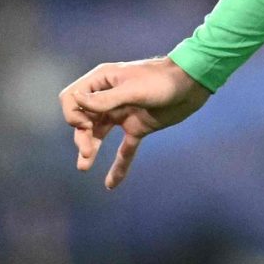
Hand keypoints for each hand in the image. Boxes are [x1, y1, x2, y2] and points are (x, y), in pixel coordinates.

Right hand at [58, 57, 211, 189]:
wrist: (192, 84)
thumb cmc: (162, 80)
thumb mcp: (133, 89)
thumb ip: (105, 99)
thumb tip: (76, 100)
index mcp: (102, 81)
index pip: (72, 98)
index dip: (73, 114)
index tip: (86, 125)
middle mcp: (108, 98)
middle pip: (83, 120)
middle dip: (82, 136)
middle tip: (87, 153)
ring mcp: (122, 114)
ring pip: (99, 135)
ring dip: (90, 150)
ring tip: (83, 168)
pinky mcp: (137, 127)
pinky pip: (124, 149)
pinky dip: (118, 166)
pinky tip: (111, 184)